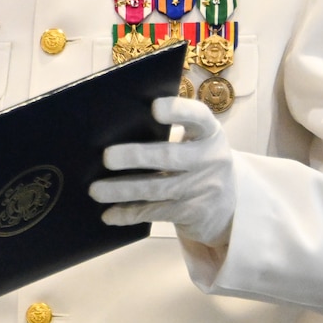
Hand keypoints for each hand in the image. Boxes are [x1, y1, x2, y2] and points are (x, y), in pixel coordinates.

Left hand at [89, 96, 235, 246]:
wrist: (228, 208)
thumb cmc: (196, 163)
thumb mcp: (196, 143)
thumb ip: (169, 134)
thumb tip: (112, 128)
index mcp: (209, 132)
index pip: (198, 116)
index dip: (178, 111)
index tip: (155, 108)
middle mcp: (210, 158)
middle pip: (170, 156)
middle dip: (136, 156)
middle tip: (107, 157)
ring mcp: (204, 188)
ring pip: (157, 188)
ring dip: (123, 190)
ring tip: (95, 190)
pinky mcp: (193, 213)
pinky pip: (155, 212)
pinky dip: (130, 213)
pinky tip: (109, 215)